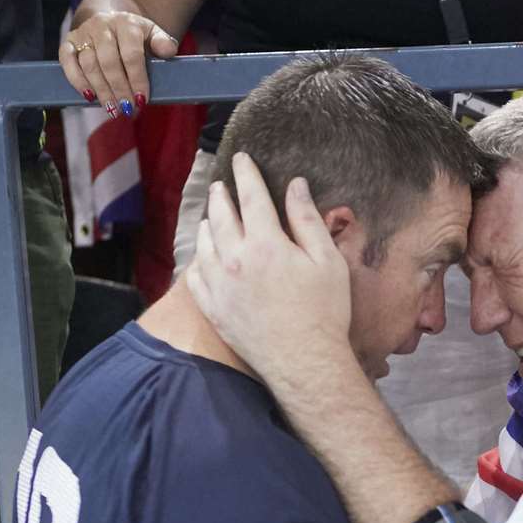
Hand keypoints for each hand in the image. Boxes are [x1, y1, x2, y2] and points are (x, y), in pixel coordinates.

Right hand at [59, 11, 177, 115]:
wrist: (111, 22)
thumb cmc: (137, 38)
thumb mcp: (153, 36)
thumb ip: (163, 43)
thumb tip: (168, 51)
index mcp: (126, 24)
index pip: (131, 54)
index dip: (137, 80)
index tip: (143, 100)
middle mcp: (102, 25)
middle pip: (109, 62)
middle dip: (119, 89)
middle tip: (128, 109)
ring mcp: (83, 33)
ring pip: (89, 65)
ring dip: (101, 91)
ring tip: (113, 110)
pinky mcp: (69, 42)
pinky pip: (67, 61)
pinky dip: (77, 80)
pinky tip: (89, 97)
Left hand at [186, 152, 353, 391]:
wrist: (304, 363)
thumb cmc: (324, 313)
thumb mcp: (328, 262)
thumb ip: (308, 221)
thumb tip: (296, 186)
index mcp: (266, 243)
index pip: (251, 196)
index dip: (246, 173)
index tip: (242, 159)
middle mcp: (234, 258)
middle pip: (220, 215)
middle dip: (221, 195)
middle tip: (221, 186)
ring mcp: (218, 284)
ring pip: (203, 242)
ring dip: (207, 224)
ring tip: (212, 218)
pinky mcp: (212, 308)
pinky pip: (194, 275)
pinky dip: (198, 259)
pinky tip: (204, 257)